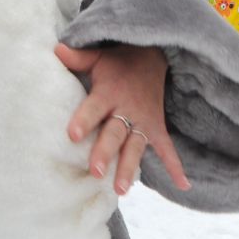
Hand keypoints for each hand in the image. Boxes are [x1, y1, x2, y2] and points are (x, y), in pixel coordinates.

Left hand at [56, 42, 190, 195]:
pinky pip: (167, 148)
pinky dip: (175, 166)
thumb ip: (78, 57)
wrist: (153, 56)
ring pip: (135, 146)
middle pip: (115, 133)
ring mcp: (144, 121)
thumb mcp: (98, 57)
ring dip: (129, 167)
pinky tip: (182, 185)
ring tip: (121, 190)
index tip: (72, 135)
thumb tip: (56, 49)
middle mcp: (127, 109)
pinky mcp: (156, 127)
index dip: (84, 120)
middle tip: (95, 171)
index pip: (94, 107)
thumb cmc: (117, 62)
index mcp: (108, 92)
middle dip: (105, 152)